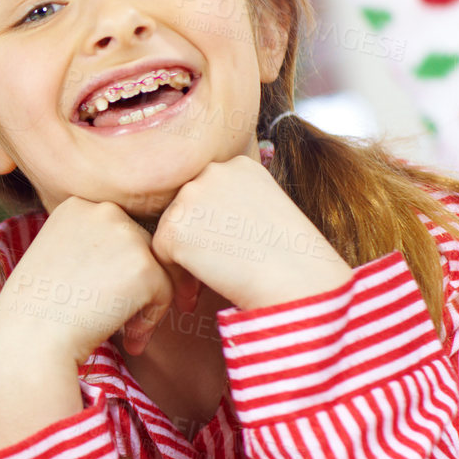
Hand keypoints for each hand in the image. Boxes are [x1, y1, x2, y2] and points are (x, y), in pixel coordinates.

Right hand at [0, 196, 200, 367]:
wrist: (29, 341)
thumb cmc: (36, 310)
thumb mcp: (57, 258)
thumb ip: (93, 247)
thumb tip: (134, 259)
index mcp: (78, 205)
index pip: (117, 233)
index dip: (112, 270)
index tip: (93, 298)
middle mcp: (104, 210)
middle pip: (142, 247)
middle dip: (133, 286)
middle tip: (111, 320)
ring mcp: (126, 235)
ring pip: (159, 268)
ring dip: (145, 302)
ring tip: (123, 332)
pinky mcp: (145, 265)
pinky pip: (167, 292)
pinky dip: (151, 320)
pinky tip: (128, 339)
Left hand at [150, 155, 353, 310]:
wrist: (297, 280)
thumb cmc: (291, 256)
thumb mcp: (266, 210)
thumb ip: (232, 204)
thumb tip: (202, 222)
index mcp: (238, 165)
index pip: (209, 193)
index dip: (216, 225)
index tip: (235, 248)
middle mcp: (211, 172)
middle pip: (186, 209)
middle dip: (197, 239)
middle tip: (221, 267)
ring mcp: (189, 198)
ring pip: (172, 230)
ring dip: (186, 257)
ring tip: (214, 279)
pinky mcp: (173, 227)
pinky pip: (161, 254)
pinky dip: (176, 277)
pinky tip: (198, 293)